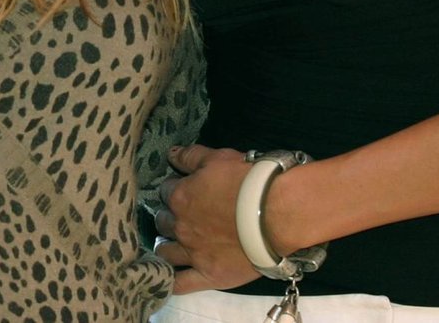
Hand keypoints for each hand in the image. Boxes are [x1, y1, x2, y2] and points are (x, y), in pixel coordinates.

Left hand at [153, 143, 260, 293]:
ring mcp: (192, 253)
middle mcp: (180, 226)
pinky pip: (180, 284)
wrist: (275, 214)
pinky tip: (167, 277)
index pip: (165, 190)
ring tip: (174, 241)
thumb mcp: (218, 157)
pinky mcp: (207, 276)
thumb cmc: (246, 181)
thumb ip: (190, 156)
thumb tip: (170, 154)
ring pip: (165, 251)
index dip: (174, 187)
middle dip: (169, 215)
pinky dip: (170, 282)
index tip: (184, 187)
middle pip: (163, 221)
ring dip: (166, 243)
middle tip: (183, 213)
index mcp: (180, 196)